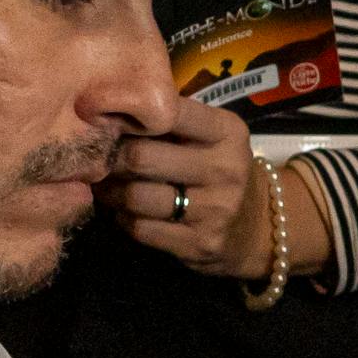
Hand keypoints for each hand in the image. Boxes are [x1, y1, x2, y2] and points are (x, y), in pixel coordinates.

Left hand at [108, 99, 335, 281]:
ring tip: (110, 186)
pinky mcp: (201, 243)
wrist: (257, 226)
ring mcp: (216, 210)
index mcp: (227, 132)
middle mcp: (226, 168)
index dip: (127, 116)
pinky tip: (128, 212)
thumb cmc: (217, 170)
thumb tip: (106, 114)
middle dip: (111, 159)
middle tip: (100, 160)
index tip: (103, 120)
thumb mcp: (209, 137)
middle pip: (140, 157)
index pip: (166, 113)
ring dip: (112, 192)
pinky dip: (124, 219)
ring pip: (135, 196)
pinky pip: (140, 229)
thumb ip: (169, 123)